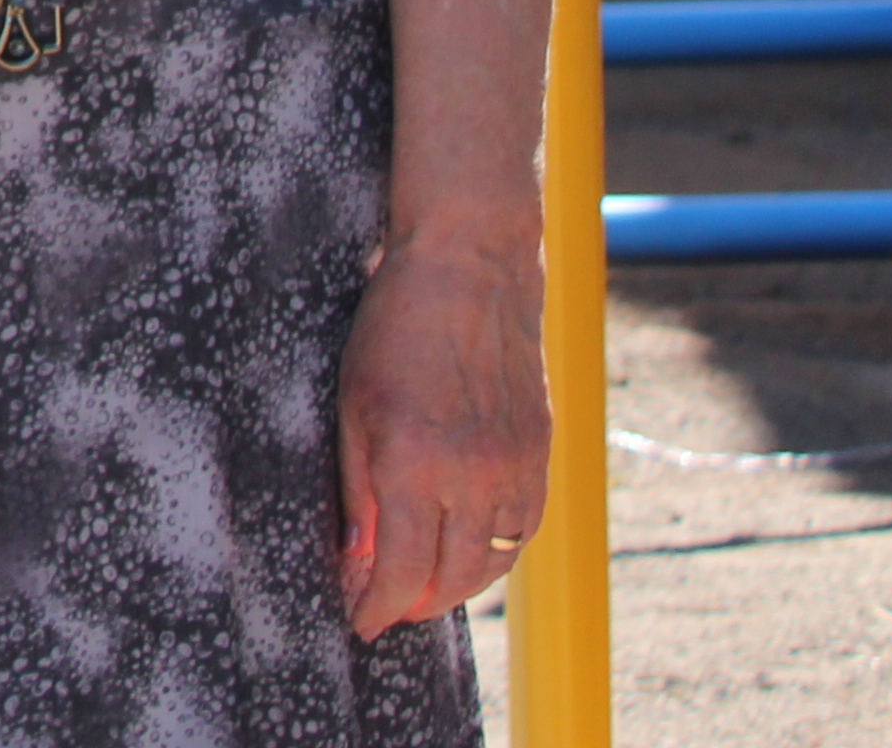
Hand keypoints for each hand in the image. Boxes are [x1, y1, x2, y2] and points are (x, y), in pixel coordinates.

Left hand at [333, 221, 547, 632]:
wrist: (470, 269)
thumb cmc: (393, 328)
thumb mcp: (351, 404)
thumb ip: (356, 489)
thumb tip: (357, 561)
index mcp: (413, 462)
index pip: (400, 572)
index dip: (376, 607)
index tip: (358, 622)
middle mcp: (471, 475)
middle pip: (449, 580)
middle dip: (413, 605)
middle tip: (384, 609)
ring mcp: (513, 467)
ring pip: (491, 563)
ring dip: (456, 588)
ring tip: (422, 590)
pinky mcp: (540, 454)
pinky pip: (522, 531)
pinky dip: (495, 554)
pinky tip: (469, 553)